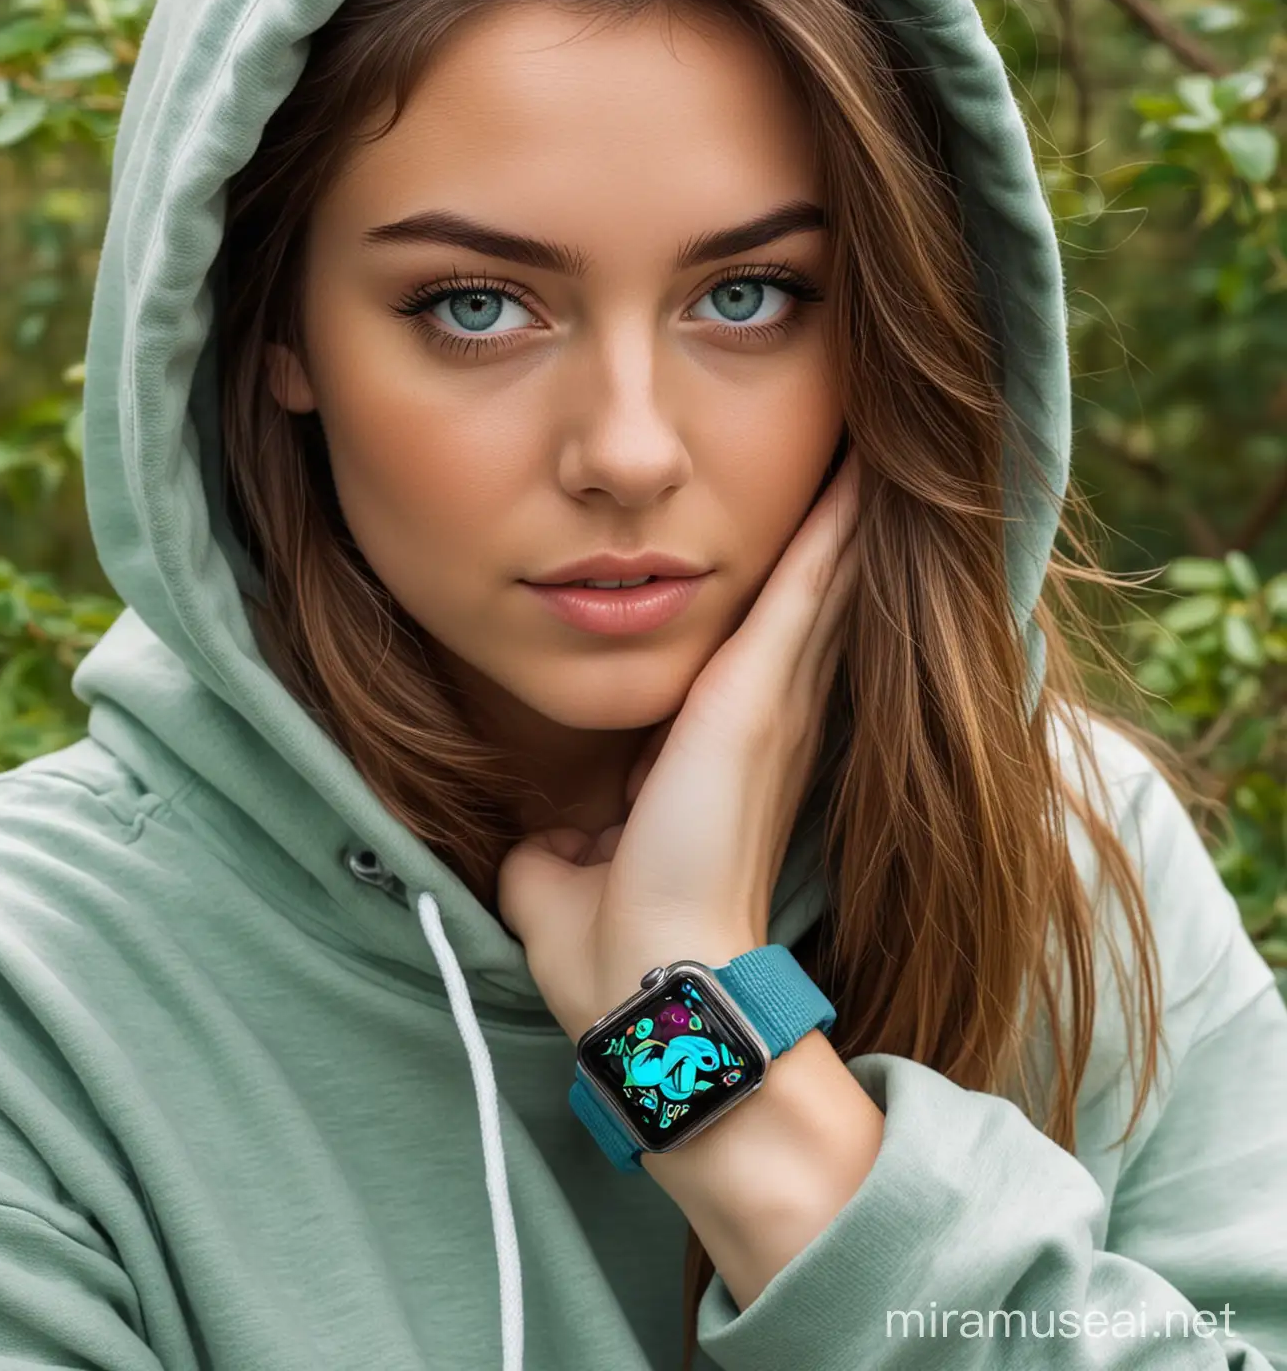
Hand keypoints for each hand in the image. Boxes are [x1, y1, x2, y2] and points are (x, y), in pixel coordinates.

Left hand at [497, 451, 861, 1042]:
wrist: (648, 983)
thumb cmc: (611, 949)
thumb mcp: (568, 880)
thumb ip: (566, 848)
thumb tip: (557, 848)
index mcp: (720, 761)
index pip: (754, 658)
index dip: (778, 599)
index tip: (788, 544)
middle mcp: (766, 724)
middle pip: (807, 607)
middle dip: (831, 538)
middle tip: (859, 459)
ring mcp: (771, 704)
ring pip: (817, 585)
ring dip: (840, 518)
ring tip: (868, 443)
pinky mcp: (757, 693)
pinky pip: (806, 585)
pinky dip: (832, 527)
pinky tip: (858, 465)